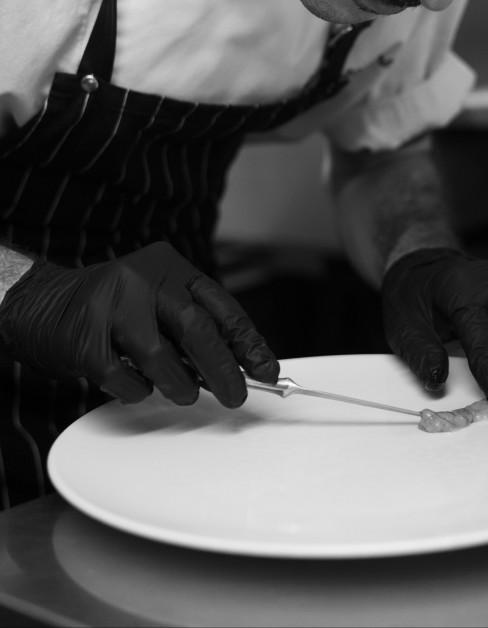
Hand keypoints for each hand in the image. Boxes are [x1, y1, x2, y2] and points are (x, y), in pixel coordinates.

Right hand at [0, 242, 278, 406]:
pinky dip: (137, 391)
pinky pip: (124, 378)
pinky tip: (137, 384)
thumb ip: (195, 328)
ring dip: (180, 385)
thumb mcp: (159, 303)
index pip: (220, 305)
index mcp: (169, 267)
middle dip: (223, 369)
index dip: (247, 341)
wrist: (44, 304)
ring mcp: (111, 305)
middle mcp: (142, 278)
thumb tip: (240, 367)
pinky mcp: (85, 337)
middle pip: (196, 327)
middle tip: (236, 396)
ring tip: (184, 393)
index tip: (267, 369)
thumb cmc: (113, 309)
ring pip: (160, 355)